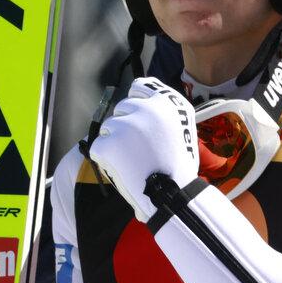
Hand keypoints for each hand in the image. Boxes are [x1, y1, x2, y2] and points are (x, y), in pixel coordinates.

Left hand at [88, 78, 198, 220]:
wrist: (173, 195)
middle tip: (140, 149)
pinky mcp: (109, 144)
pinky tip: (124, 169)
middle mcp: (147, 108)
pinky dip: (106, 159)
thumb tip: (139, 101)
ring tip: (134, 161)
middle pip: (121, 108)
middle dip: (125, 126)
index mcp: (167, 103)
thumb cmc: (178, 166)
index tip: (140, 120)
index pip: (139, 87)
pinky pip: (98, 147)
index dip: (136, 104)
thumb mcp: (183, 128)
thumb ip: (163, 112)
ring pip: (108, 128)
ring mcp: (126, 125)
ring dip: (115, 142)